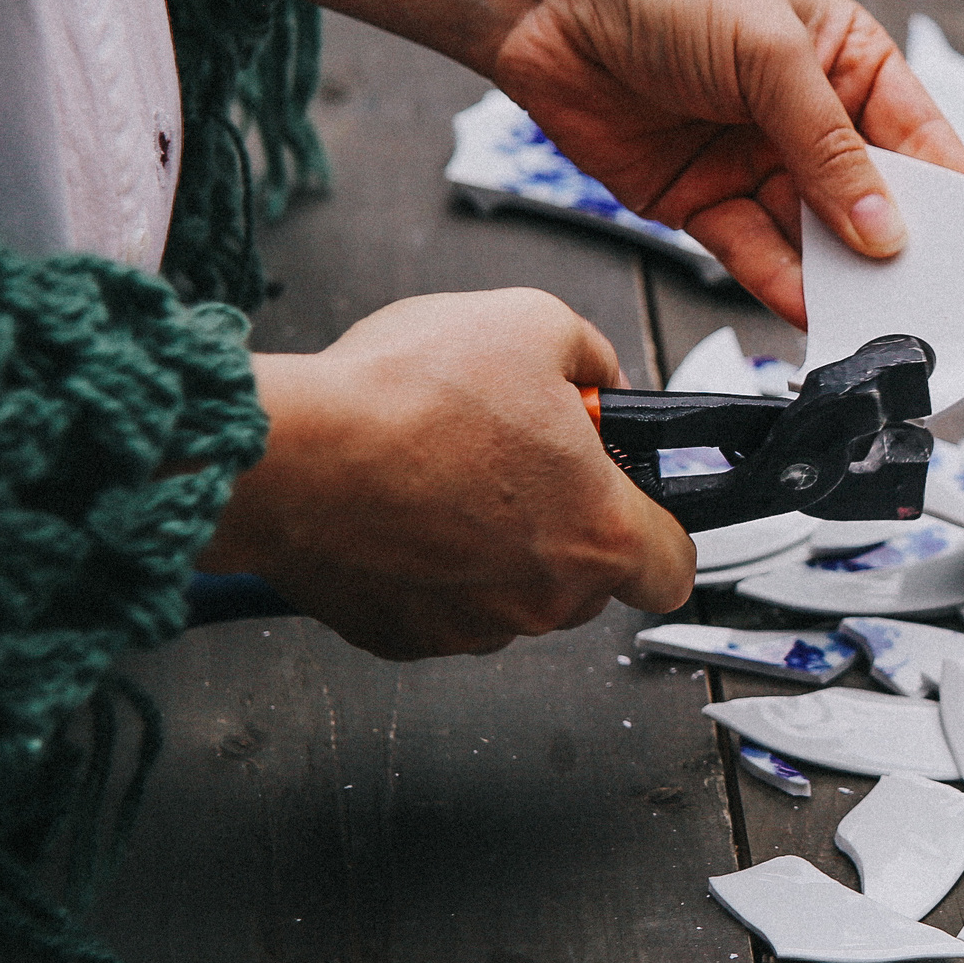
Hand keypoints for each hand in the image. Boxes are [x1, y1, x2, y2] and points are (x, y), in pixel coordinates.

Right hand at [199, 290, 692, 658]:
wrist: (289, 454)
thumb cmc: (406, 397)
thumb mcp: (532, 324)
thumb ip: (592, 354)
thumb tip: (601, 374)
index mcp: (600, 533)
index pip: (674, 570)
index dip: (661, 531)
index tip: (634, 500)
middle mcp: (544, 598)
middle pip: (587, 577)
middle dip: (564, 521)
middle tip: (518, 458)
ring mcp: (473, 627)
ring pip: (512, 593)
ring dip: (494, 543)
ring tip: (445, 472)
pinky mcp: (403, 639)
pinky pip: (440, 604)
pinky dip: (428, 566)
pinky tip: (400, 507)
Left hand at [288, 0, 963, 325]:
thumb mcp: (767, 50)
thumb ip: (829, 146)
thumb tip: (885, 230)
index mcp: (847, 61)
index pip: (921, 139)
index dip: (956, 195)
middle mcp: (808, 117)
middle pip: (872, 200)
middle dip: (901, 249)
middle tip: (935, 300)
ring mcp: (756, 162)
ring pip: (816, 238)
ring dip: (843, 279)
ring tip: (877, 320)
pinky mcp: (702, 202)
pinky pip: (754, 254)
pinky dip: (781, 285)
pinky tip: (810, 311)